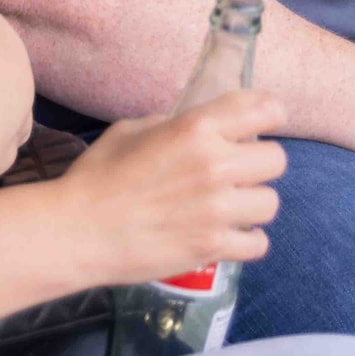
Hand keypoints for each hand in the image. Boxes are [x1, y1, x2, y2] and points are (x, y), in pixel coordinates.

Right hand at [58, 89, 287, 284]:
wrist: (78, 231)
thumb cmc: (97, 176)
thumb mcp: (132, 130)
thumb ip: (173, 123)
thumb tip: (200, 128)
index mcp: (195, 128)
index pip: (265, 109)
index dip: (269, 115)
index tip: (261, 124)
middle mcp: (214, 164)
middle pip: (276, 159)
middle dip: (259, 164)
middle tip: (237, 173)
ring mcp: (217, 209)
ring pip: (271, 203)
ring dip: (252, 204)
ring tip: (230, 208)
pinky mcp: (213, 246)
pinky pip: (259, 243)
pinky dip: (246, 241)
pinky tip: (226, 235)